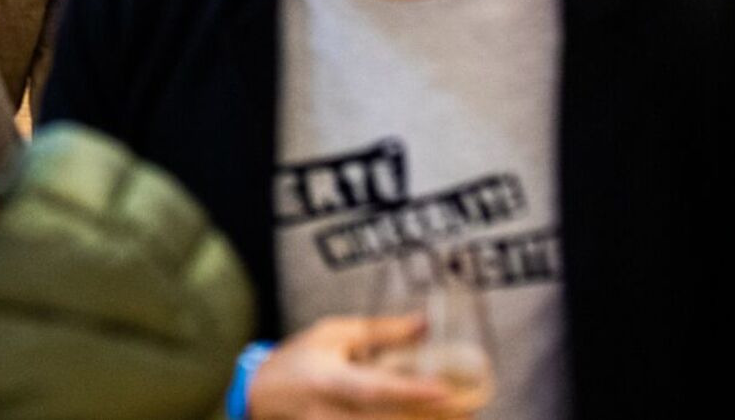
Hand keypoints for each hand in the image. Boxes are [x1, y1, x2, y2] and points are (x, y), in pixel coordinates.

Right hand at [249, 316, 486, 418]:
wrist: (264, 395)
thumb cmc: (300, 358)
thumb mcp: (332, 333)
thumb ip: (379, 332)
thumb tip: (425, 324)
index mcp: (329, 380)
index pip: (375, 390)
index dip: (411, 392)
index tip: (445, 391)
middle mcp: (333, 415)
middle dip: (432, 417)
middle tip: (470, 407)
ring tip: (461, 414)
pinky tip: (427, 418)